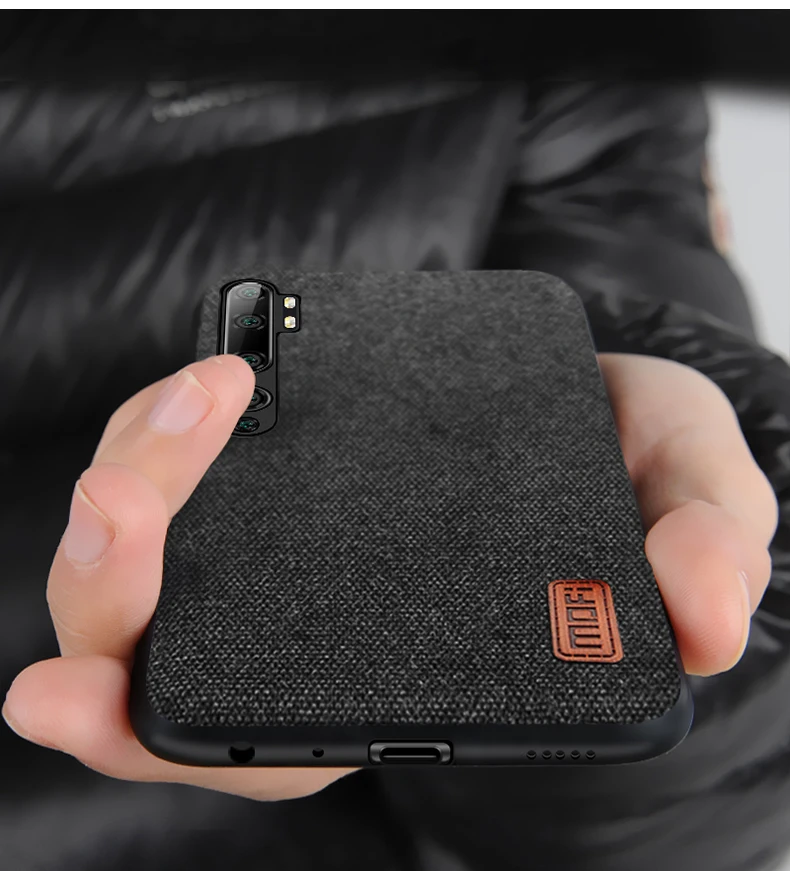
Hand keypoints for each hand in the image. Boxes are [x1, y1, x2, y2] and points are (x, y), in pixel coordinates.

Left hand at [2, 353, 777, 796]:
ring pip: (147, 549)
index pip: (259, 737)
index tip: (69, 704)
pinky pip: (184, 462)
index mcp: (393, 671)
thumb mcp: (689, 499)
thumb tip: (713, 616)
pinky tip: (203, 382)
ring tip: (196, 398)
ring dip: (127, 490)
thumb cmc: (633, 473)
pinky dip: (165, 429)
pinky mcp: (279, 456)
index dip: (159, 742)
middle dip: (112, 584)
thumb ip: (705, 552)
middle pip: (160, 644)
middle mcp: (316, 615)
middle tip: (122, 501)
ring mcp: (286, 533)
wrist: (598, 398)